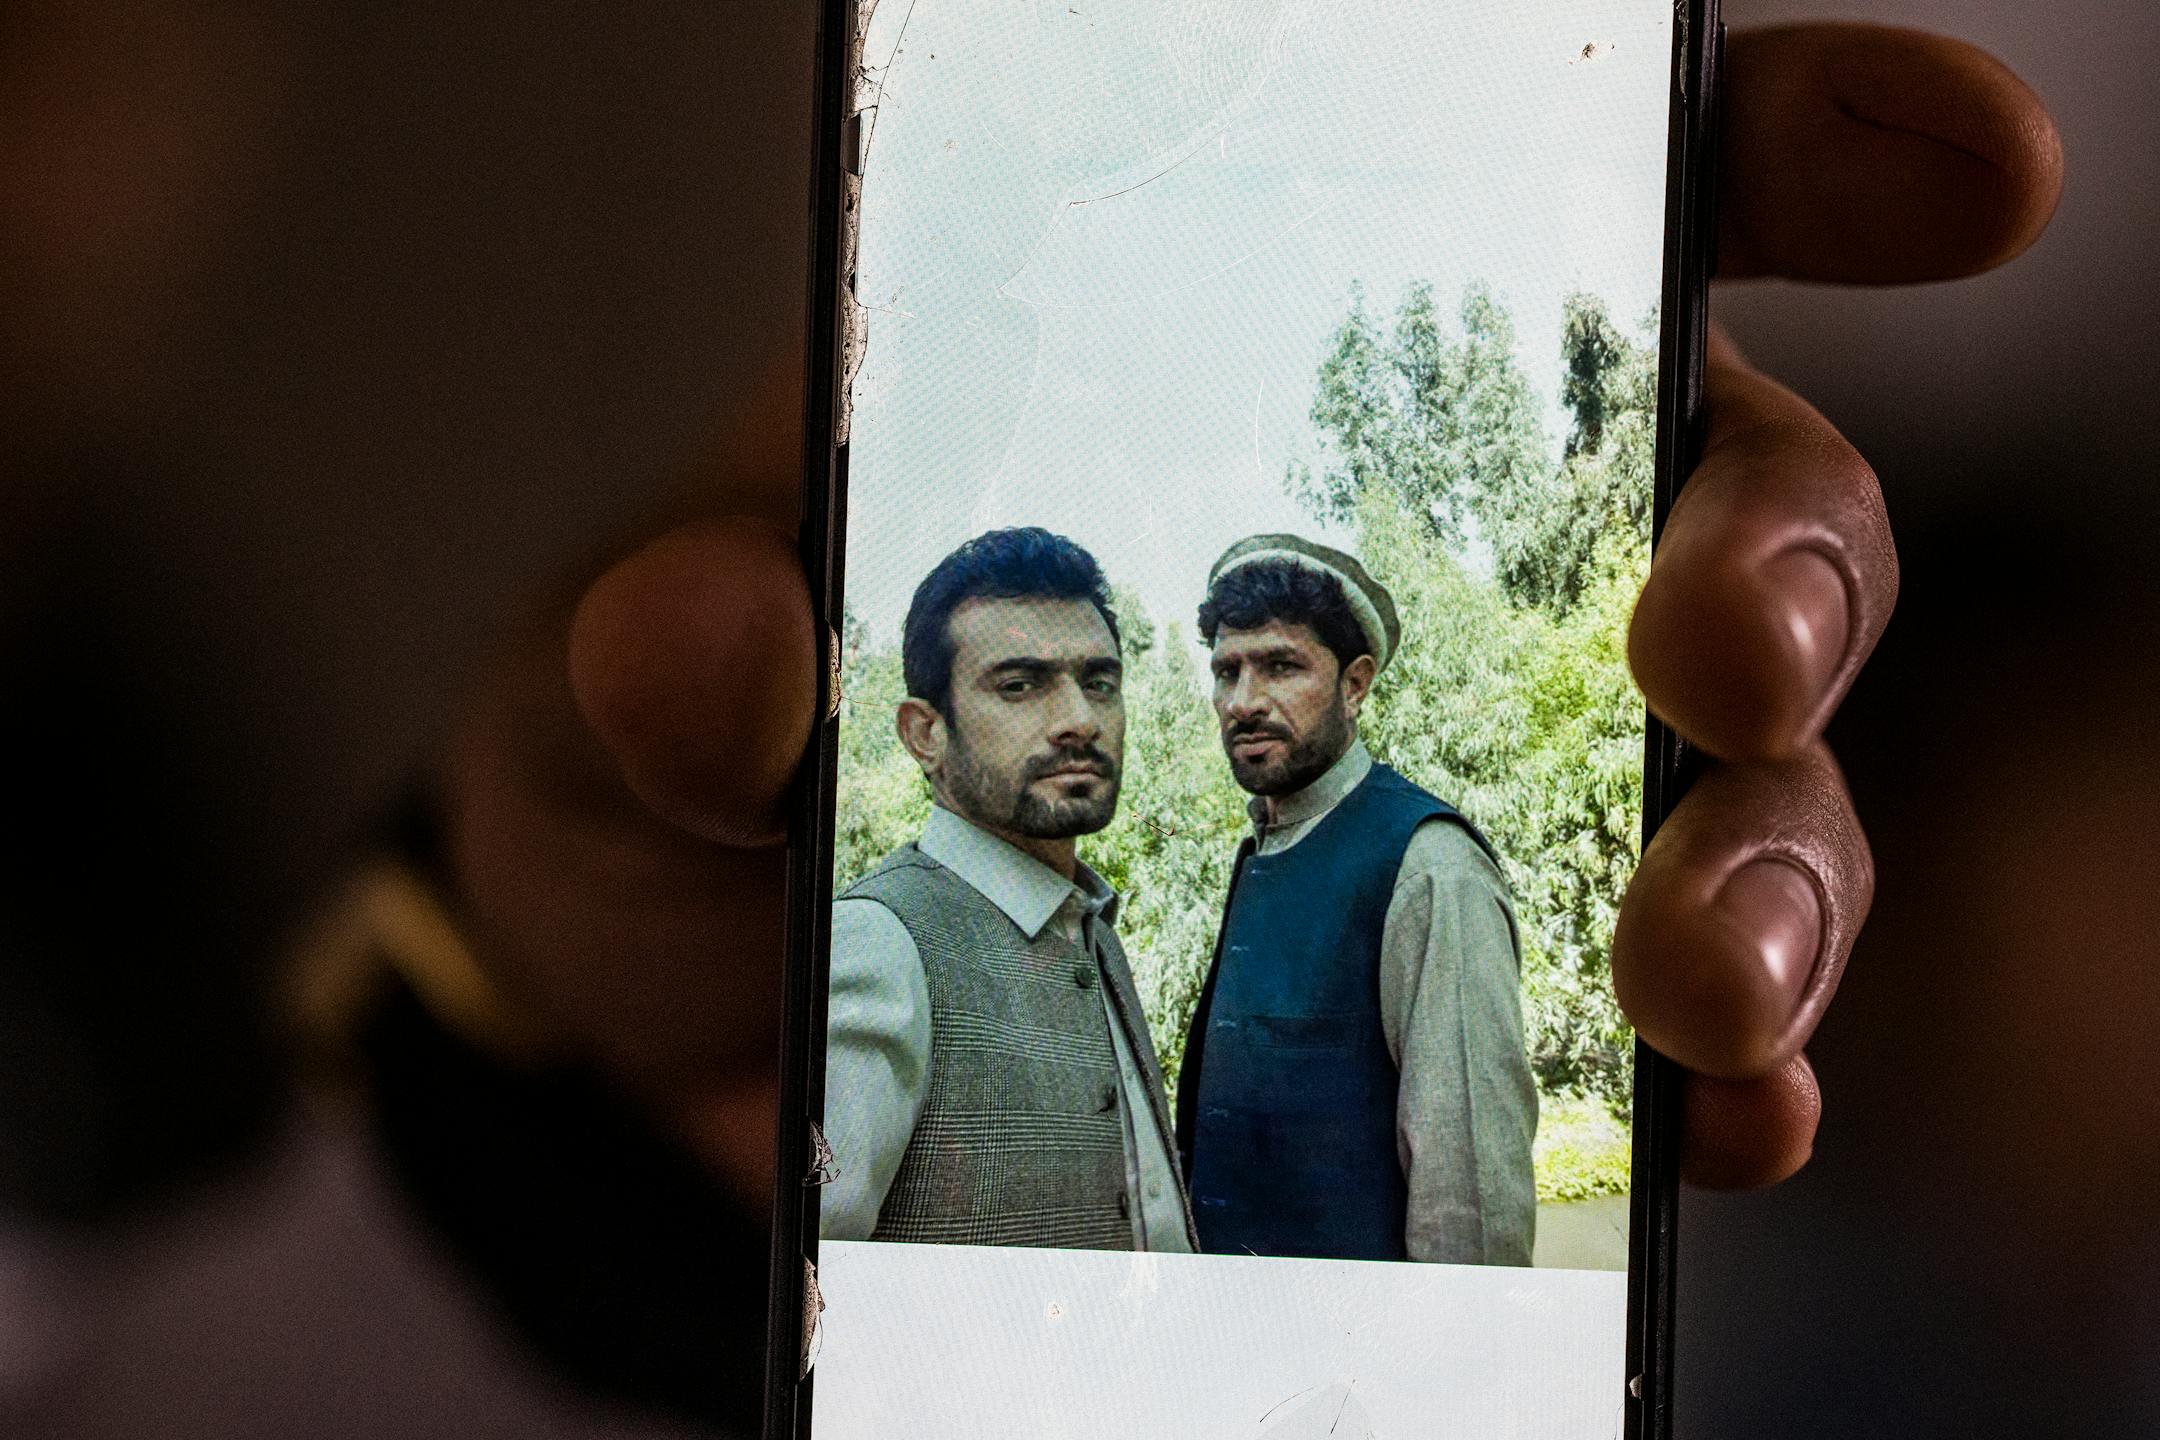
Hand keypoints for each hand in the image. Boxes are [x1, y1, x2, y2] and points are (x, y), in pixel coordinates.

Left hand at [442, 22, 2062, 1201]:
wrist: (692, 1030)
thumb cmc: (682, 796)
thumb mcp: (630, 700)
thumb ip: (670, 662)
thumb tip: (727, 650)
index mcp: (1236, 407)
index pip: (1544, 223)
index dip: (1774, 159)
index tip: (1940, 174)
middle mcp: (1396, 579)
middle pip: (1721, 511)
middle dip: (1781, 565)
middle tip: (1719, 661)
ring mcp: (1442, 796)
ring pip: (1745, 781)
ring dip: (1780, 861)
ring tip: (1712, 974)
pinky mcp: (1432, 998)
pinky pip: (1654, 1023)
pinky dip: (1731, 1071)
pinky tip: (1733, 1120)